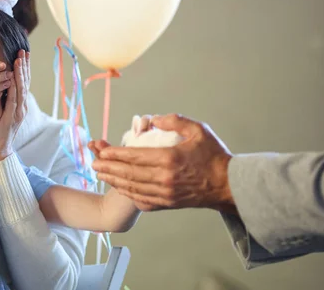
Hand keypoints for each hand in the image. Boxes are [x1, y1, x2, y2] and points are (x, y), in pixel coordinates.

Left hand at [0, 50, 29, 162]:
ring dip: (20, 74)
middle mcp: (21, 106)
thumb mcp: (0, 112)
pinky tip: (12, 79)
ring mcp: (18, 112)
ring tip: (19, 60)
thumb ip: (1, 99)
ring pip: (21, 89)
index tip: (22, 53)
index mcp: (19, 104)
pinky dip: (13, 89)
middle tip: (24, 50)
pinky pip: (12, 101)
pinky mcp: (11, 118)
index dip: (23, 67)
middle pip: (25, 82)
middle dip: (24, 66)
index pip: (22, 82)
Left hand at [90, 114, 236, 213]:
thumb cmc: (215, 156)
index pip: (133, 156)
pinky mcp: (168, 204)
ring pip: (132, 188)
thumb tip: (152, 119)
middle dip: (108, 167)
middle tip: (93, 162)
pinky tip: (121, 188)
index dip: (115, 153)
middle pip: (128, 173)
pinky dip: (129, 194)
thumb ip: (174, 121)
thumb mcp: (198, 130)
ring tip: (101, 174)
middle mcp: (163, 178)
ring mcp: (165, 194)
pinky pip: (143, 200)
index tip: (102, 150)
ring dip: (114, 181)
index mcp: (168, 159)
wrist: (229, 186)